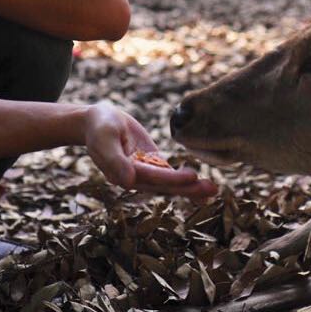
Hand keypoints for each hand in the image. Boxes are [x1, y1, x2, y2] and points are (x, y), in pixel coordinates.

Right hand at [84, 102, 217, 200]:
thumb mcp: (104, 140)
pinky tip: (201, 185)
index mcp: (124, 173)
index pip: (152, 177)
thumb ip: (114, 160)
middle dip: (188, 188)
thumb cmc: (99, 128)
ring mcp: (145, 172)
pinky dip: (185, 181)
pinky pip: (170, 174)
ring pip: (170, 182)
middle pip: (165, 185)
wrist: (97, 121)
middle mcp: (136, 178)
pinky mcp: (152, 164)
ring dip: (191, 187)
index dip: (172, 178)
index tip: (192, 177)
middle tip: (212, 189)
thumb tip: (126, 182)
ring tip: (213, 189)